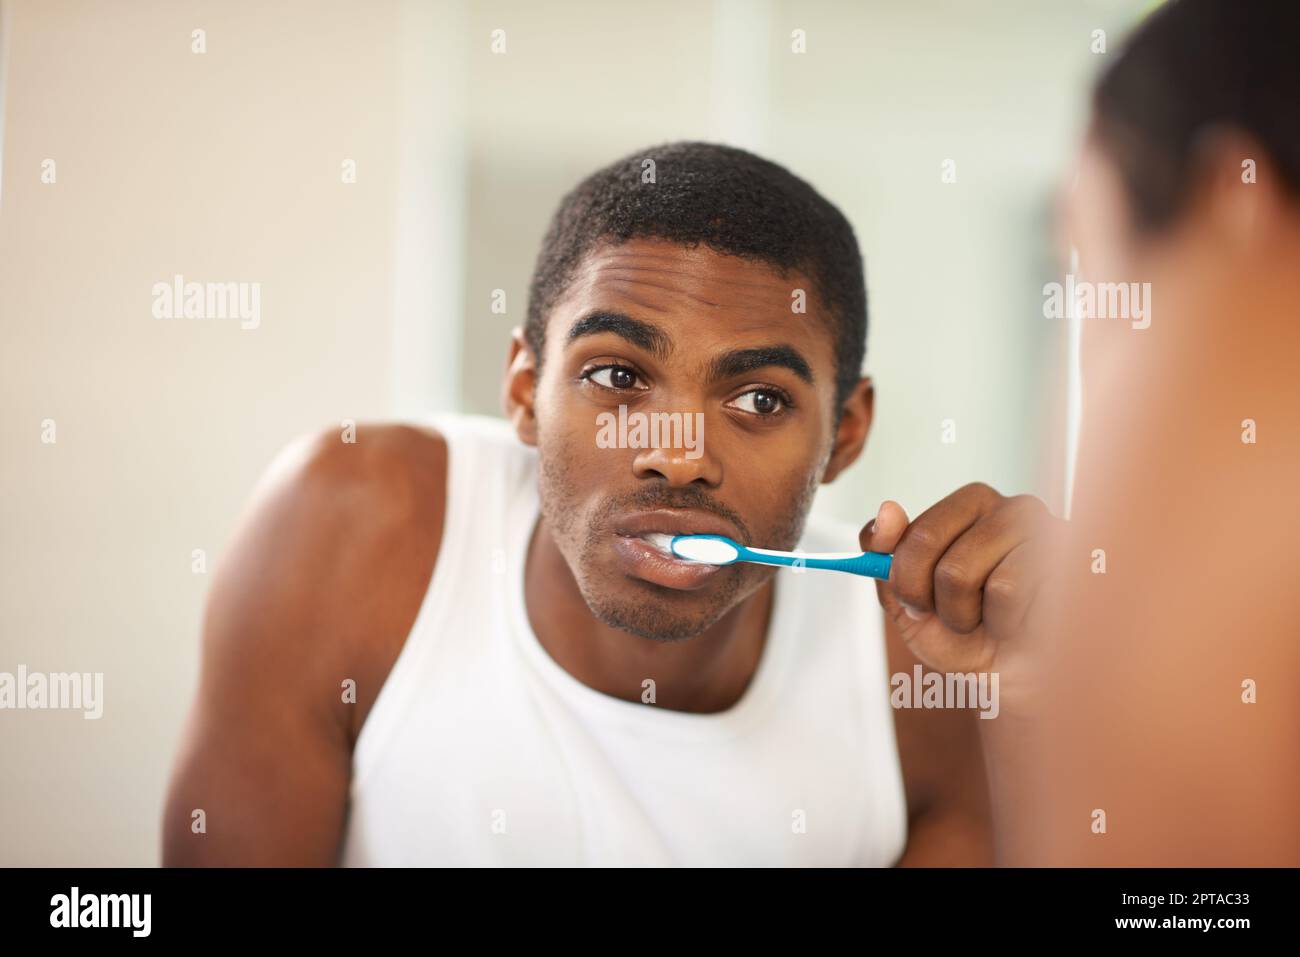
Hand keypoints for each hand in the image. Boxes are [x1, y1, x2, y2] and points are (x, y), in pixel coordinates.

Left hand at [860, 483, 1059, 705]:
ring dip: (967, 615)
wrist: (1024, 684)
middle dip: (931, 599)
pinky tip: (1025, 623)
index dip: (905, 581)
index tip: (918, 605)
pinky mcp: (1070, 559)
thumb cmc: (971, 639)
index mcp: (972, 506)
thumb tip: (887, 509)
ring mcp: (1045, 529)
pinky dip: (1004, 622)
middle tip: (958, 618)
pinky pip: (1006, 590)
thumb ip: (885, 555)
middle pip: (928, 543)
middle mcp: (1011, 508)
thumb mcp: (909, 603)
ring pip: (960, 572)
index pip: (914, 532)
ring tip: (995, 621)